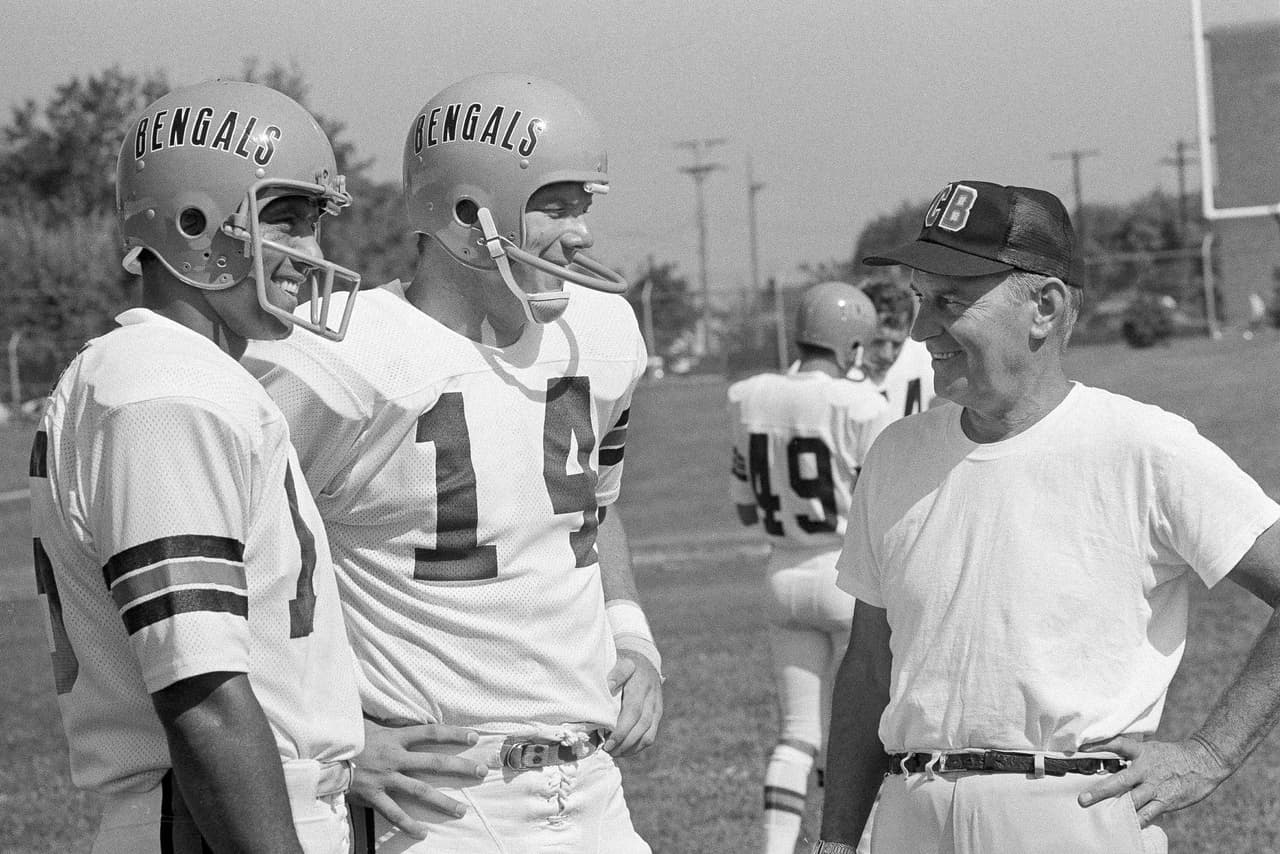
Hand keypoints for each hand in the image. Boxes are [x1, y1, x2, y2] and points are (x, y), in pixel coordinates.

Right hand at [349, 719, 486, 836]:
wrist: (321, 756)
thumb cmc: (345, 737)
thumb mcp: (367, 722)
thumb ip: (385, 720)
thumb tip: (392, 706)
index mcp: (396, 737)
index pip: (431, 733)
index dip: (453, 734)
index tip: (474, 737)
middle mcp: (395, 757)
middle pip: (435, 763)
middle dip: (460, 767)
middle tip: (481, 772)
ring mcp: (386, 778)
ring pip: (420, 791)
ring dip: (443, 802)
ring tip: (461, 811)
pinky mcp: (374, 796)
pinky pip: (394, 813)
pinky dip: (409, 824)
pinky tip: (423, 832)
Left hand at [603, 650, 662, 755]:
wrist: (644, 660)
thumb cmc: (624, 663)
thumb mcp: (618, 661)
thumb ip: (615, 672)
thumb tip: (608, 686)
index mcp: (641, 685)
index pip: (633, 712)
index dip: (621, 730)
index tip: (608, 742)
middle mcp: (652, 698)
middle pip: (641, 727)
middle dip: (624, 743)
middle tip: (607, 750)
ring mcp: (656, 708)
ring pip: (648, 735)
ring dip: (631, 748)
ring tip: (613, 752)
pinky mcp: (657, 715)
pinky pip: (650, 736)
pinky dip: (637, 747)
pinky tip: (624, 751)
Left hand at [1077, 735, 1231, 825]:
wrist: (1204, 762)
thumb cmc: (1171, 756)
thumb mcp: (1150, 750)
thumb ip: (1130, 758)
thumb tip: (1106, 765)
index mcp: (1141, 752)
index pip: (1117, 745)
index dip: (1099, 745)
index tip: (1081, 748)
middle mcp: (1146, 770)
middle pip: (1119, 781)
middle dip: (1100, 791)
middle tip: (1083, 799)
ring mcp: (1156, 787)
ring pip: (1132, 801)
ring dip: (1116, 809)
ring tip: (1100, 816)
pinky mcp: (1166, 801)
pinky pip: (1148, 814)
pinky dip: (1137, 820)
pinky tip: (1125, 826)